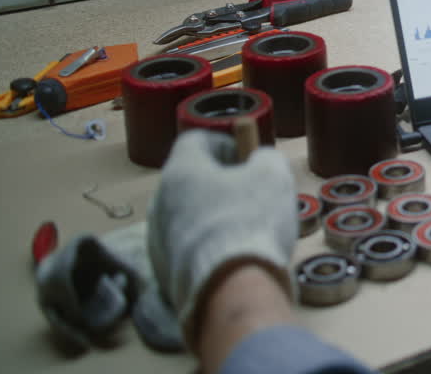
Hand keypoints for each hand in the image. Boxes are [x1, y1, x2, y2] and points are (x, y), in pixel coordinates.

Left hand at [147, 129, 297, 349]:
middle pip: (190, 180)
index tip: (246, 159)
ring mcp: (157, 239)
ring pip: (187, 216)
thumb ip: (266, 158)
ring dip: (212, 216)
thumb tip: (260, 161)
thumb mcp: (273, 176)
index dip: (224, 144)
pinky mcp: (162, 272)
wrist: (230, 289)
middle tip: (250, 196)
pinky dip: (207, 247)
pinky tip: (231, 258)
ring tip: (244, 232)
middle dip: (219, 184)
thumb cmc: (250, 221)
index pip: (195, 140)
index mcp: (181, 170)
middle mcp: (160, 201)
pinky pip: (186, 248)